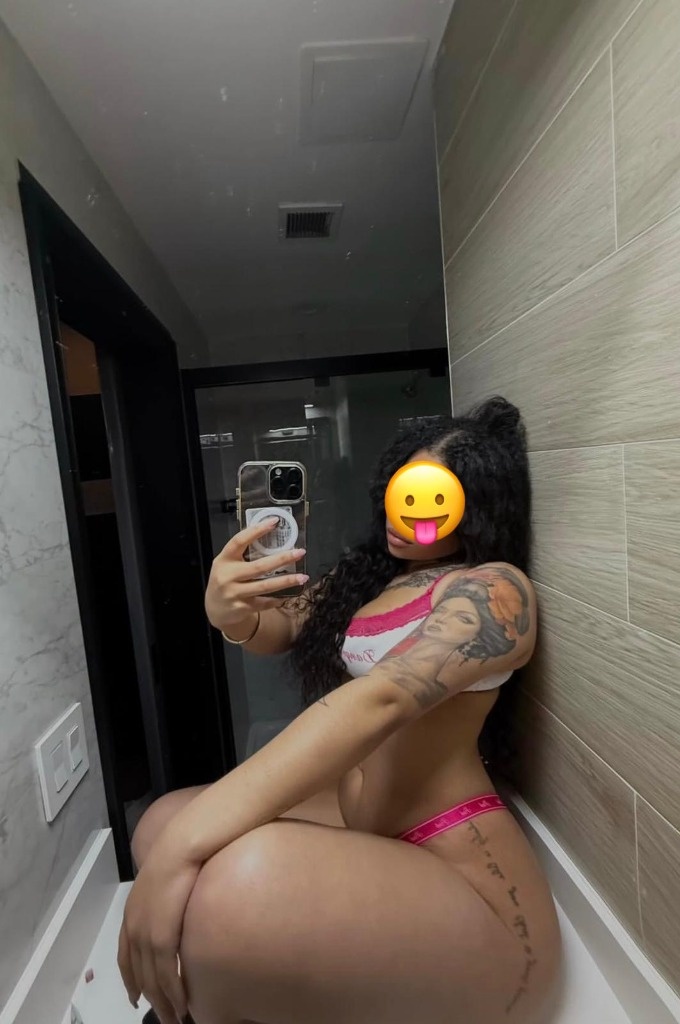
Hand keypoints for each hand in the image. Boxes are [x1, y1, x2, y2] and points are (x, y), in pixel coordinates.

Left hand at [117, 836, 201, 1023]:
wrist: (183, 844)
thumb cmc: (181, 852)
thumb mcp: (166, 877)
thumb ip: (166, 896)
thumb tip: (178, 904)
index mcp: (132, 912)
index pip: (125, 956)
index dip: (131, 979)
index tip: (136, 997)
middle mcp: (133, 925)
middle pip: (138, 973)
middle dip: (150, 998)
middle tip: (163, 1016)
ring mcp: (145, 932)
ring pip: (152, 979)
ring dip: (164, 1002)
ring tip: (175, 1018)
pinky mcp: (161, 936)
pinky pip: (166, 973)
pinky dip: (174, 992)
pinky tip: (182, 1003)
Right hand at [205, 517, 306, 630]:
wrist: (214, 610)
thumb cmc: (225, 580)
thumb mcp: (227, 564)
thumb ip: (242, 553)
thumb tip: (269, 534)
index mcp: (224, 559)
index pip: (239, 541)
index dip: (256, 531)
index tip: (274, 522)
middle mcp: (228, 576)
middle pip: (259, 566)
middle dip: (282, 559)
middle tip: (300, 552)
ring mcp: (234, 593)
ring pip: (265, 586)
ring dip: (286, 581)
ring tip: (303, 577)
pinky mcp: (242, 608)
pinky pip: (265, 602)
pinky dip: (278, 599)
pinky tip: (289, 594)